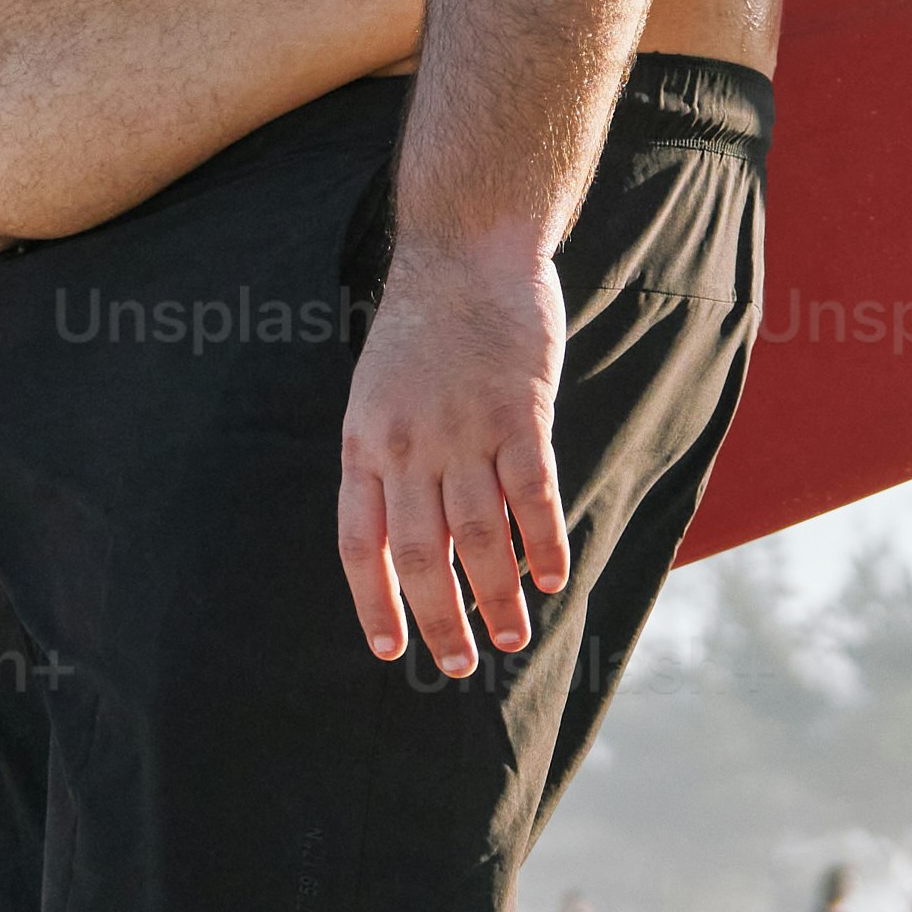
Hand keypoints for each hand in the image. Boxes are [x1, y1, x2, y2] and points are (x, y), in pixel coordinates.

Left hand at [338, 228, 571, 673]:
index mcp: (365, 442)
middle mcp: (408, 445)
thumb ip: (388, 458)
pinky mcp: (520, 412)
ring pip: (477, 536)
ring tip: (513, 636)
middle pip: (418, 554)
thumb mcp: (378, 393)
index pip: (359, 544)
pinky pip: (532, 495)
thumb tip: (406, 535)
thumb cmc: (424, 326)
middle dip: (439, 619)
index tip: (391, 650)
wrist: (466, 248)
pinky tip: (552, 577)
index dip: (374, 603)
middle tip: (461, 663)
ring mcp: (464, 429)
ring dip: (496, 596)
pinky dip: (542, 543)